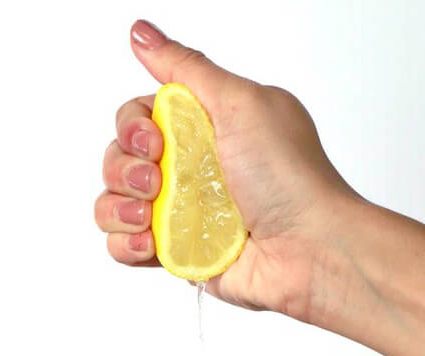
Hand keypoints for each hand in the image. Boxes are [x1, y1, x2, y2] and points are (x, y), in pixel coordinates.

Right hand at [94, 19, 359, 325]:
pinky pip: (124, 246)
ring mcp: (182, 214)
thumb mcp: (241, 102)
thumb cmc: (289, 177)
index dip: (133, 128)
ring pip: (114, 203)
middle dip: (124, 169)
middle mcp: (190, 169)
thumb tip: (141, 33)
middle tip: (156, 181)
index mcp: (204, 128)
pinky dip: (126, 244)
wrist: (309, 249)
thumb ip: (186, 68)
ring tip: (149, 217)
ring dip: (120, 208)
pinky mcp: (178, 253)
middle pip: (120, 158)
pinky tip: (150, 244)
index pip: (139, 117)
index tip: (154, 141)